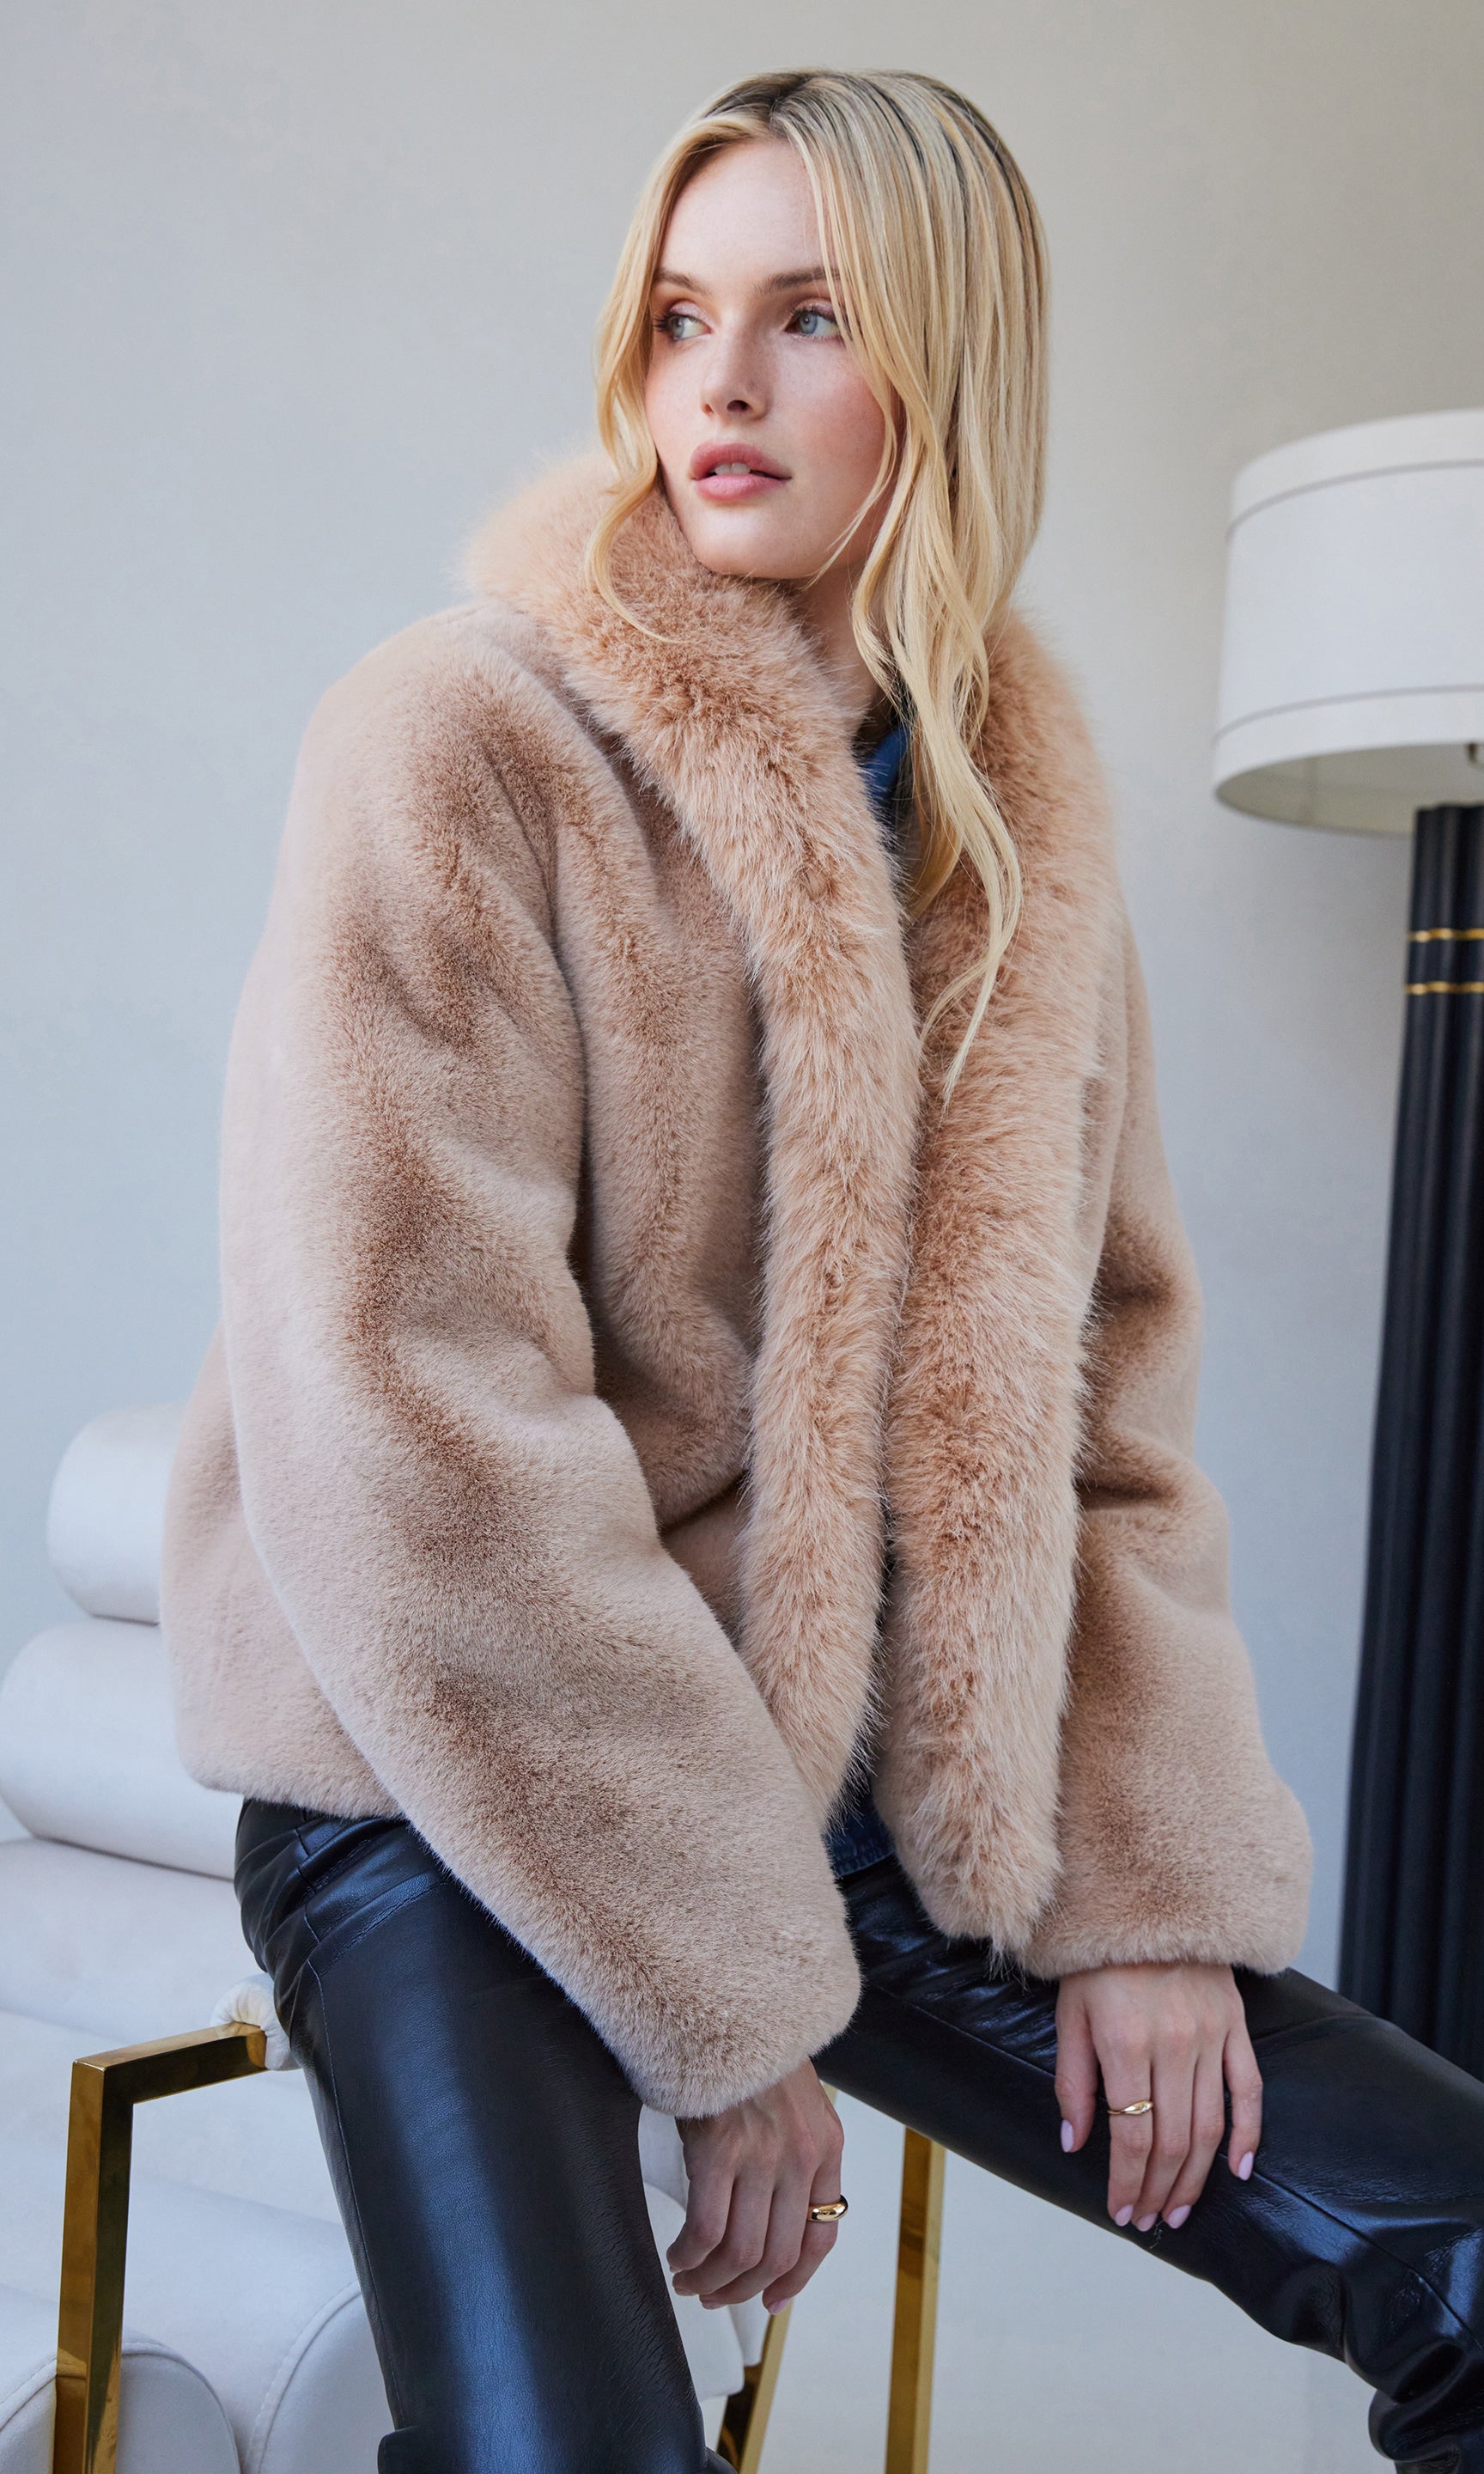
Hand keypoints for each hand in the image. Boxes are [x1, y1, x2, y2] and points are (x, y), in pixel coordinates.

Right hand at [669, 2060, 844, 2313]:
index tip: (770, 2301)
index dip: (795, 2280)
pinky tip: (676, 2255)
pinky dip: (690, 2255)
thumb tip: (773, 2212)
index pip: (822, 2236)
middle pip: (778, 2255)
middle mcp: (801, 2157)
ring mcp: (761, 2155)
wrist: (727, 2001)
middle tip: (714, 2294)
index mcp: (826, 2147)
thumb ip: (795, 2151)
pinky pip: (706, 2230)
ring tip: (689, 2279)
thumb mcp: (796, 2101)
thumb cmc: (752, 2051)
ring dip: (712, 2280)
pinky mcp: (719, 2149)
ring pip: (743, 2253)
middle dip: (744, 2289)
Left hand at [1055, 1962, 1261, 2231]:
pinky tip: (1238, 2170)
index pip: (1132, 2136)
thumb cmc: (1097, 1960)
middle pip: (1173, 2141)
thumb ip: (1072, 2082)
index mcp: (1126, 2044)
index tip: (1120, 2212)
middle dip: (1158, 2190)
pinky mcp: (1235, 2025)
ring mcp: (1210, 2036)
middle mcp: (1173, 2045)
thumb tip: (1075, 2144)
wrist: (1144, 1898)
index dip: (1126, 2183)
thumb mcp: (1069, 2015)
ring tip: (1180, 2211)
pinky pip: (1248, 2090)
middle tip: (1147, 2220)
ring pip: (1210, 2127)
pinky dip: (1248, 2134)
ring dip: (1196, 2178)